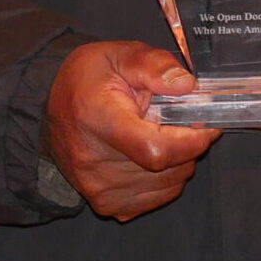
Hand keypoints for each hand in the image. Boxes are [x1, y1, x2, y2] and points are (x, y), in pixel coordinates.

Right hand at [43, 40, 218, 220]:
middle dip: (188, 145)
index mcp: (98, 119)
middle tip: (180, 122)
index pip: (156, 150)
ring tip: (160, 135)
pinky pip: (156, 198)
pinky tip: (149, 155)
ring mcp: (100, 190)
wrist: (54, 111)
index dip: (191, 141)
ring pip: (169, 185)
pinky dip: (165, 179)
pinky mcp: (106, 205)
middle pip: (168, 168)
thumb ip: (154, 65)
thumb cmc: (87, 80)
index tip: (206, 124)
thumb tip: (186, 86)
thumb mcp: (119, 54)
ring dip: (179, 162)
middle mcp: (94, 162)